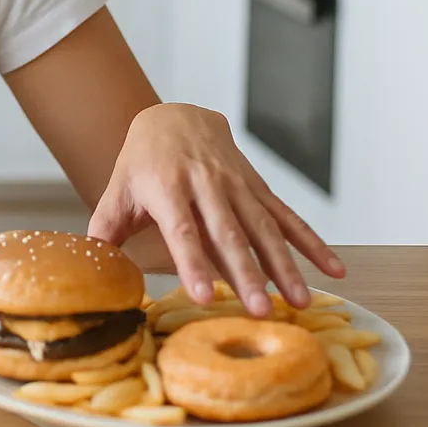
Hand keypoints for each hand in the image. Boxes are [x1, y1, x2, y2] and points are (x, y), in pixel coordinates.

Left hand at [87, 103, 345, 314]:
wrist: (173, 115)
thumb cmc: (140, 163)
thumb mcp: (118, 191)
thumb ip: (105, 230)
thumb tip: (94, 270)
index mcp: (167, 188)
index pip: (181, 231)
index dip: (193, 263)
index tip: (203, 296)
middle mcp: (206, 185)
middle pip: (229, 233)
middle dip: (246, 274)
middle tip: (260, 311)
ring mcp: (237, 184)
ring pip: (264, 228)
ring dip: (284, 266)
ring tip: (299, 302)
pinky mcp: (258, 186)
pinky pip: (288, 216)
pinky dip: (312, 243)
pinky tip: (333, 270)